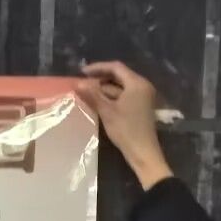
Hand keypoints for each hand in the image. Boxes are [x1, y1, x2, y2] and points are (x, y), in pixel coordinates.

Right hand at [75, 61, 172, 190]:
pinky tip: (98, 101)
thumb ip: (92, 95)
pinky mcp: (140, 106)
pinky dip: (111, 96)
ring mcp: (142, 96)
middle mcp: (142, 86)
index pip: (116, 67)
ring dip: (104, 89)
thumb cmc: (126, 130)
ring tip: (87, 92)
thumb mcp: (107, 111)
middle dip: (100, 78)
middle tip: (83, 83)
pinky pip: (124, 95)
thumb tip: (77, 83)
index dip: (98, 68)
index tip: (82, 72)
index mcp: (137, 83)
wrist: (143, 152)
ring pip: (120, 86)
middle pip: (119, 76)